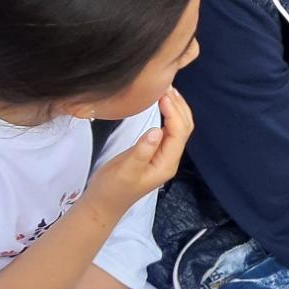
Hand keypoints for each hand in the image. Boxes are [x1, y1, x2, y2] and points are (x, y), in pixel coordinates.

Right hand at [84, 88, 192, 212]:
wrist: (104, 203)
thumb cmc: (112, 188)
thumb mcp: (125, 170)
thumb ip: (141, 151)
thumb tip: (157, 130)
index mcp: (166, 163)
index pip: (178, 133)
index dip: (174, 112)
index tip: (163, 94)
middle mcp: (170, 158)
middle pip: (184, 128)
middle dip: (179, 106)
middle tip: (167, 85)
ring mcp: (164, 155)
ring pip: (178, 127)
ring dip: (176, 108)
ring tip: (167, 89)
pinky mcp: (155, 151)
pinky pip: (169, 129)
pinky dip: (169, 114)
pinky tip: (162, 103)